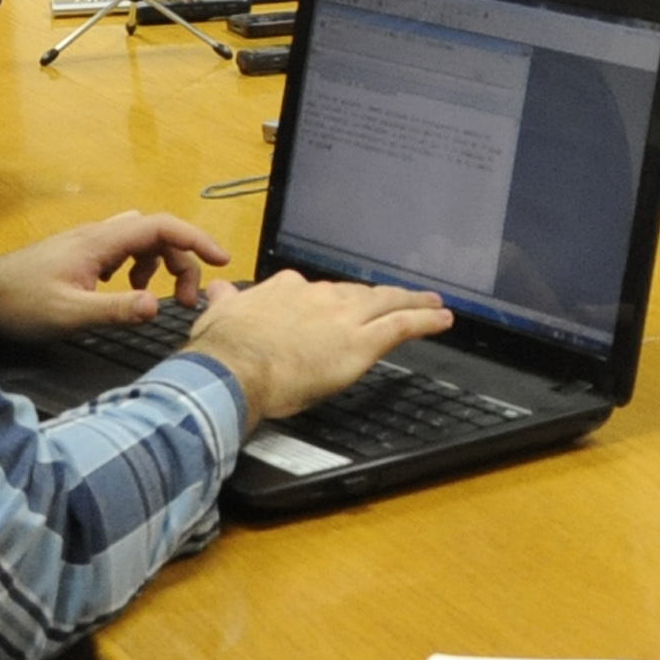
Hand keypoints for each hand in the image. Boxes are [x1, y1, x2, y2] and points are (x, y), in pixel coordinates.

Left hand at [0, 211, 228, 342]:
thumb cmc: (20, 303)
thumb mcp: (70, 314)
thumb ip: (116, 310)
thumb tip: (158, 306)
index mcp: (100, 242)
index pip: (161, 227)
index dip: (196, 239)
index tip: (221, 260)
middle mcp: (97, 235)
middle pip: (156, 232)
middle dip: (180, 261)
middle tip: (186, 301)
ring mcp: (87, 243)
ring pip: (140, 240)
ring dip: (159, 265)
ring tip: (155, 300)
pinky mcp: (79, 255)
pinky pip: (123, 251)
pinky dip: (138, 268)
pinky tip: (126, 293)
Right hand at [182, 271, 454, 426]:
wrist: (234, 369)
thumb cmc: (223, 351)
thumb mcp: (217, 317)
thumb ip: (225, 302)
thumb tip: (217, 291)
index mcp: (285, 290)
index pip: (315, 292)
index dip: (328, 302)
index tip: (333, 309)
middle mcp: (318, 296)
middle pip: (356, 294)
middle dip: (378, 296)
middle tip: (398, 297)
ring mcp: (342, 317)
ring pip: (386, 302)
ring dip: (411, 302)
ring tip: (431, 304)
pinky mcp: (361, 342)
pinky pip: (402, 324)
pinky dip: (426, 320)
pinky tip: (442, 319)